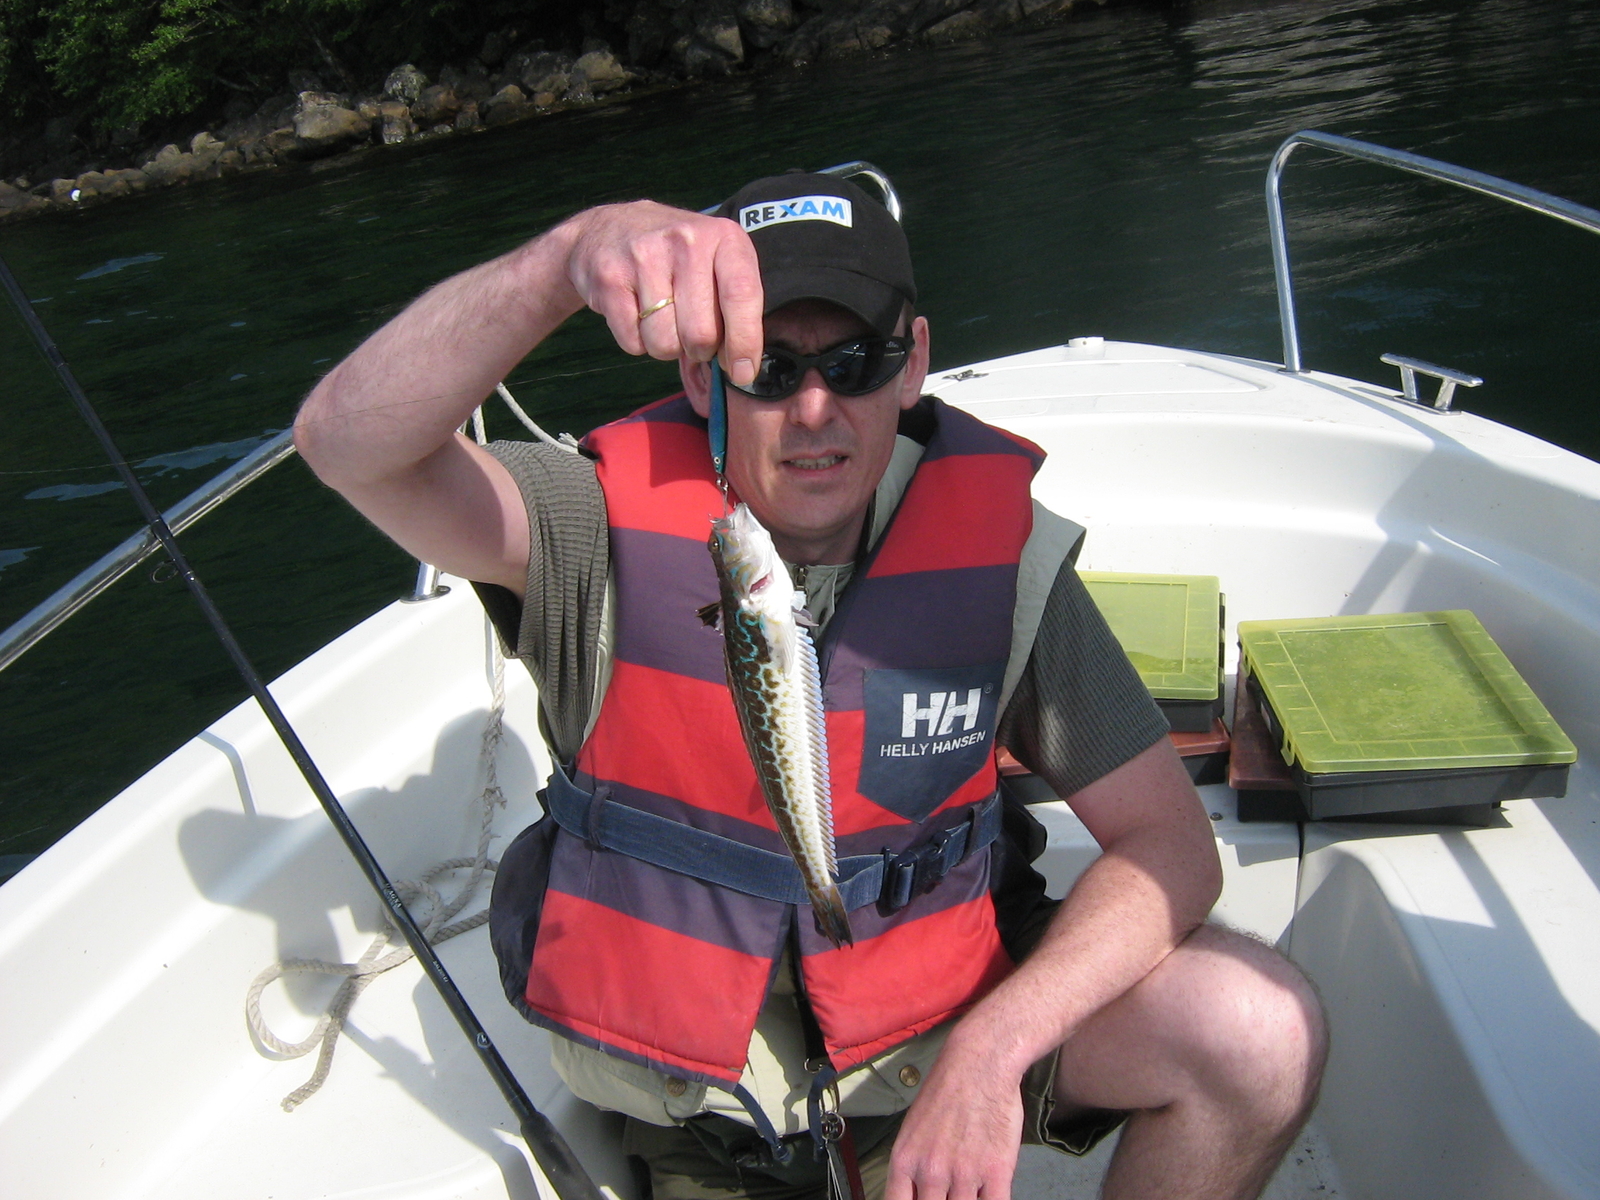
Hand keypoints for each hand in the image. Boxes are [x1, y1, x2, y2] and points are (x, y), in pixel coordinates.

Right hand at [558, 200, 764, 386]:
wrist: (607, 229)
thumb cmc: (676, 257)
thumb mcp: (716, 263)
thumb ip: (734, 307)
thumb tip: (741, 369)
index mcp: (723, 237)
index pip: (742, 295)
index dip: (745, 341)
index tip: (743, 372)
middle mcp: (687, 241)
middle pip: (701, 333)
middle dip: (699, 349)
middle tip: (691, 334)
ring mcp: (645, 256)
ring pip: (665, 343)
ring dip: (666, 346)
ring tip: (661, 318)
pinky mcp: (610, 277)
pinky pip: (633, 342)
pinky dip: (637, 341)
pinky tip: (636, 312)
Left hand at [886, 1031, 1028, 1199]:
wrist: (980, 1065)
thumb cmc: (947, 1090)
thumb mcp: (913, 1128)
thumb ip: (913, 1166)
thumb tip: (916, 1193)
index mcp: (905, 1161)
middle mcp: (931, 1172)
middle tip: (950, 1194)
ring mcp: (964, 1174)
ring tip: (969, 1189)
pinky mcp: (996, 1172)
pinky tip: (988, 1194)